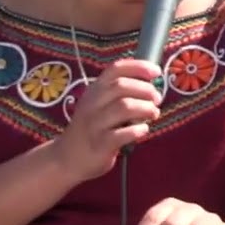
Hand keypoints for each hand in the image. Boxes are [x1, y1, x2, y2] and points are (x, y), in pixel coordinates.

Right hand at [52, 58, 161, 182]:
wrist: (67, 158)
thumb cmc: (91, 128)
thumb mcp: (98, 105)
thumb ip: (118, 93)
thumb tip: (152, 84)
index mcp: (94, 90)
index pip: (116, 69)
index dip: (139, 67)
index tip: (156, 72)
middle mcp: (92, 103)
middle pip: (122, 86)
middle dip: (146, 90)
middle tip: (157, 99)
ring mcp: (95, 123)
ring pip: (124, 106)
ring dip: (145, 108)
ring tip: (153, 113)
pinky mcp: (100, 143)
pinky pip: (122, 133)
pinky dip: (138, 130)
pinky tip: (143, 130)